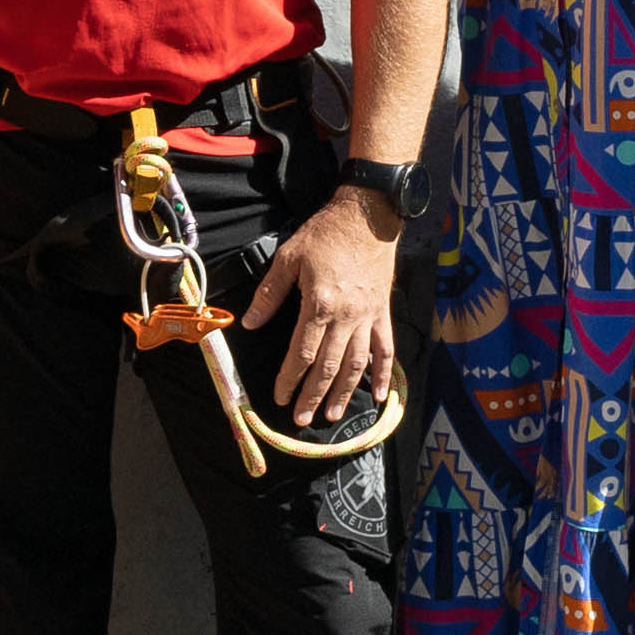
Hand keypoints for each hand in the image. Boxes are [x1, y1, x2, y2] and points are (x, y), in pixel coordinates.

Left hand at [238, 187, 402, 427]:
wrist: (368, 216)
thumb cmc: (325, 234)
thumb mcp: (289, 257)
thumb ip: (269, 294)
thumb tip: (249, 322)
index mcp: (320, 304)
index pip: (302, 352)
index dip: (290, 378)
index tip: (280, 396)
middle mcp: (346, 316)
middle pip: (329, 366)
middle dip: (313, 395)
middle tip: (301, 418)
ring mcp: (367, 317)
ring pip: (356, 364)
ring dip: (345, 393)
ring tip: (333, 415)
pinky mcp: (382, 312)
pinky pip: (385, 349)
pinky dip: (383, 374)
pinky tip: (381, 395)